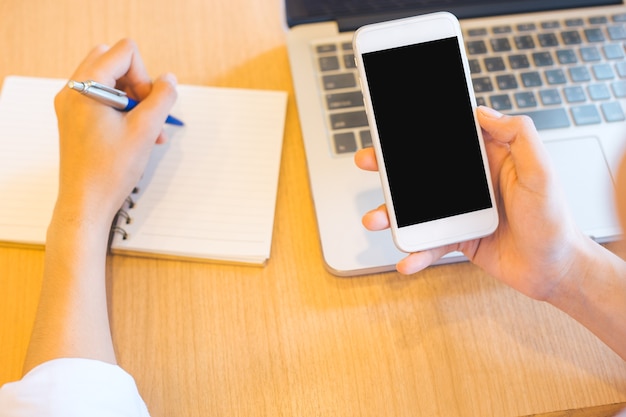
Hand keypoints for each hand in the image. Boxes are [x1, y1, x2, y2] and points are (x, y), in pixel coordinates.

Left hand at [53, 38, 178, 226]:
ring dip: (135, 100)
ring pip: (110, 82)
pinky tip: (138, 135)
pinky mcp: (76, 119)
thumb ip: (162, 98)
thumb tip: (170, 80)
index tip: (148, 105)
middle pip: (114, 62)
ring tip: (149, 131)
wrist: (86, 202)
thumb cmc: (109, 171)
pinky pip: (103, 100)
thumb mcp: (145, 130)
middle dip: (138, 84)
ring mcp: (72, 105)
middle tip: (147, 112)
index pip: (124, 52)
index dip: (145, 75)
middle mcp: (73, 91)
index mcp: (85, 87)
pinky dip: (123, 111)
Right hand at [355, 106, 586, 300]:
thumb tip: (483, 112)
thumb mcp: (541, 173)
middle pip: (422, 171)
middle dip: (391, 166)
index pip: (449, 138)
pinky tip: (407, 260)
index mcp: (488, 159)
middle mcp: (469, 183)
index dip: (420, 130)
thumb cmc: (554, 221)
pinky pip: (429, 243)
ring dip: (392, 213)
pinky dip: (415, 253)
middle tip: (368, 160)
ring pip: (417, 208)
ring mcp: (460, 211)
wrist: (555, 270)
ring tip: (375, 220)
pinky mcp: (457, 238)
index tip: (394, 123)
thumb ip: (519, 136)